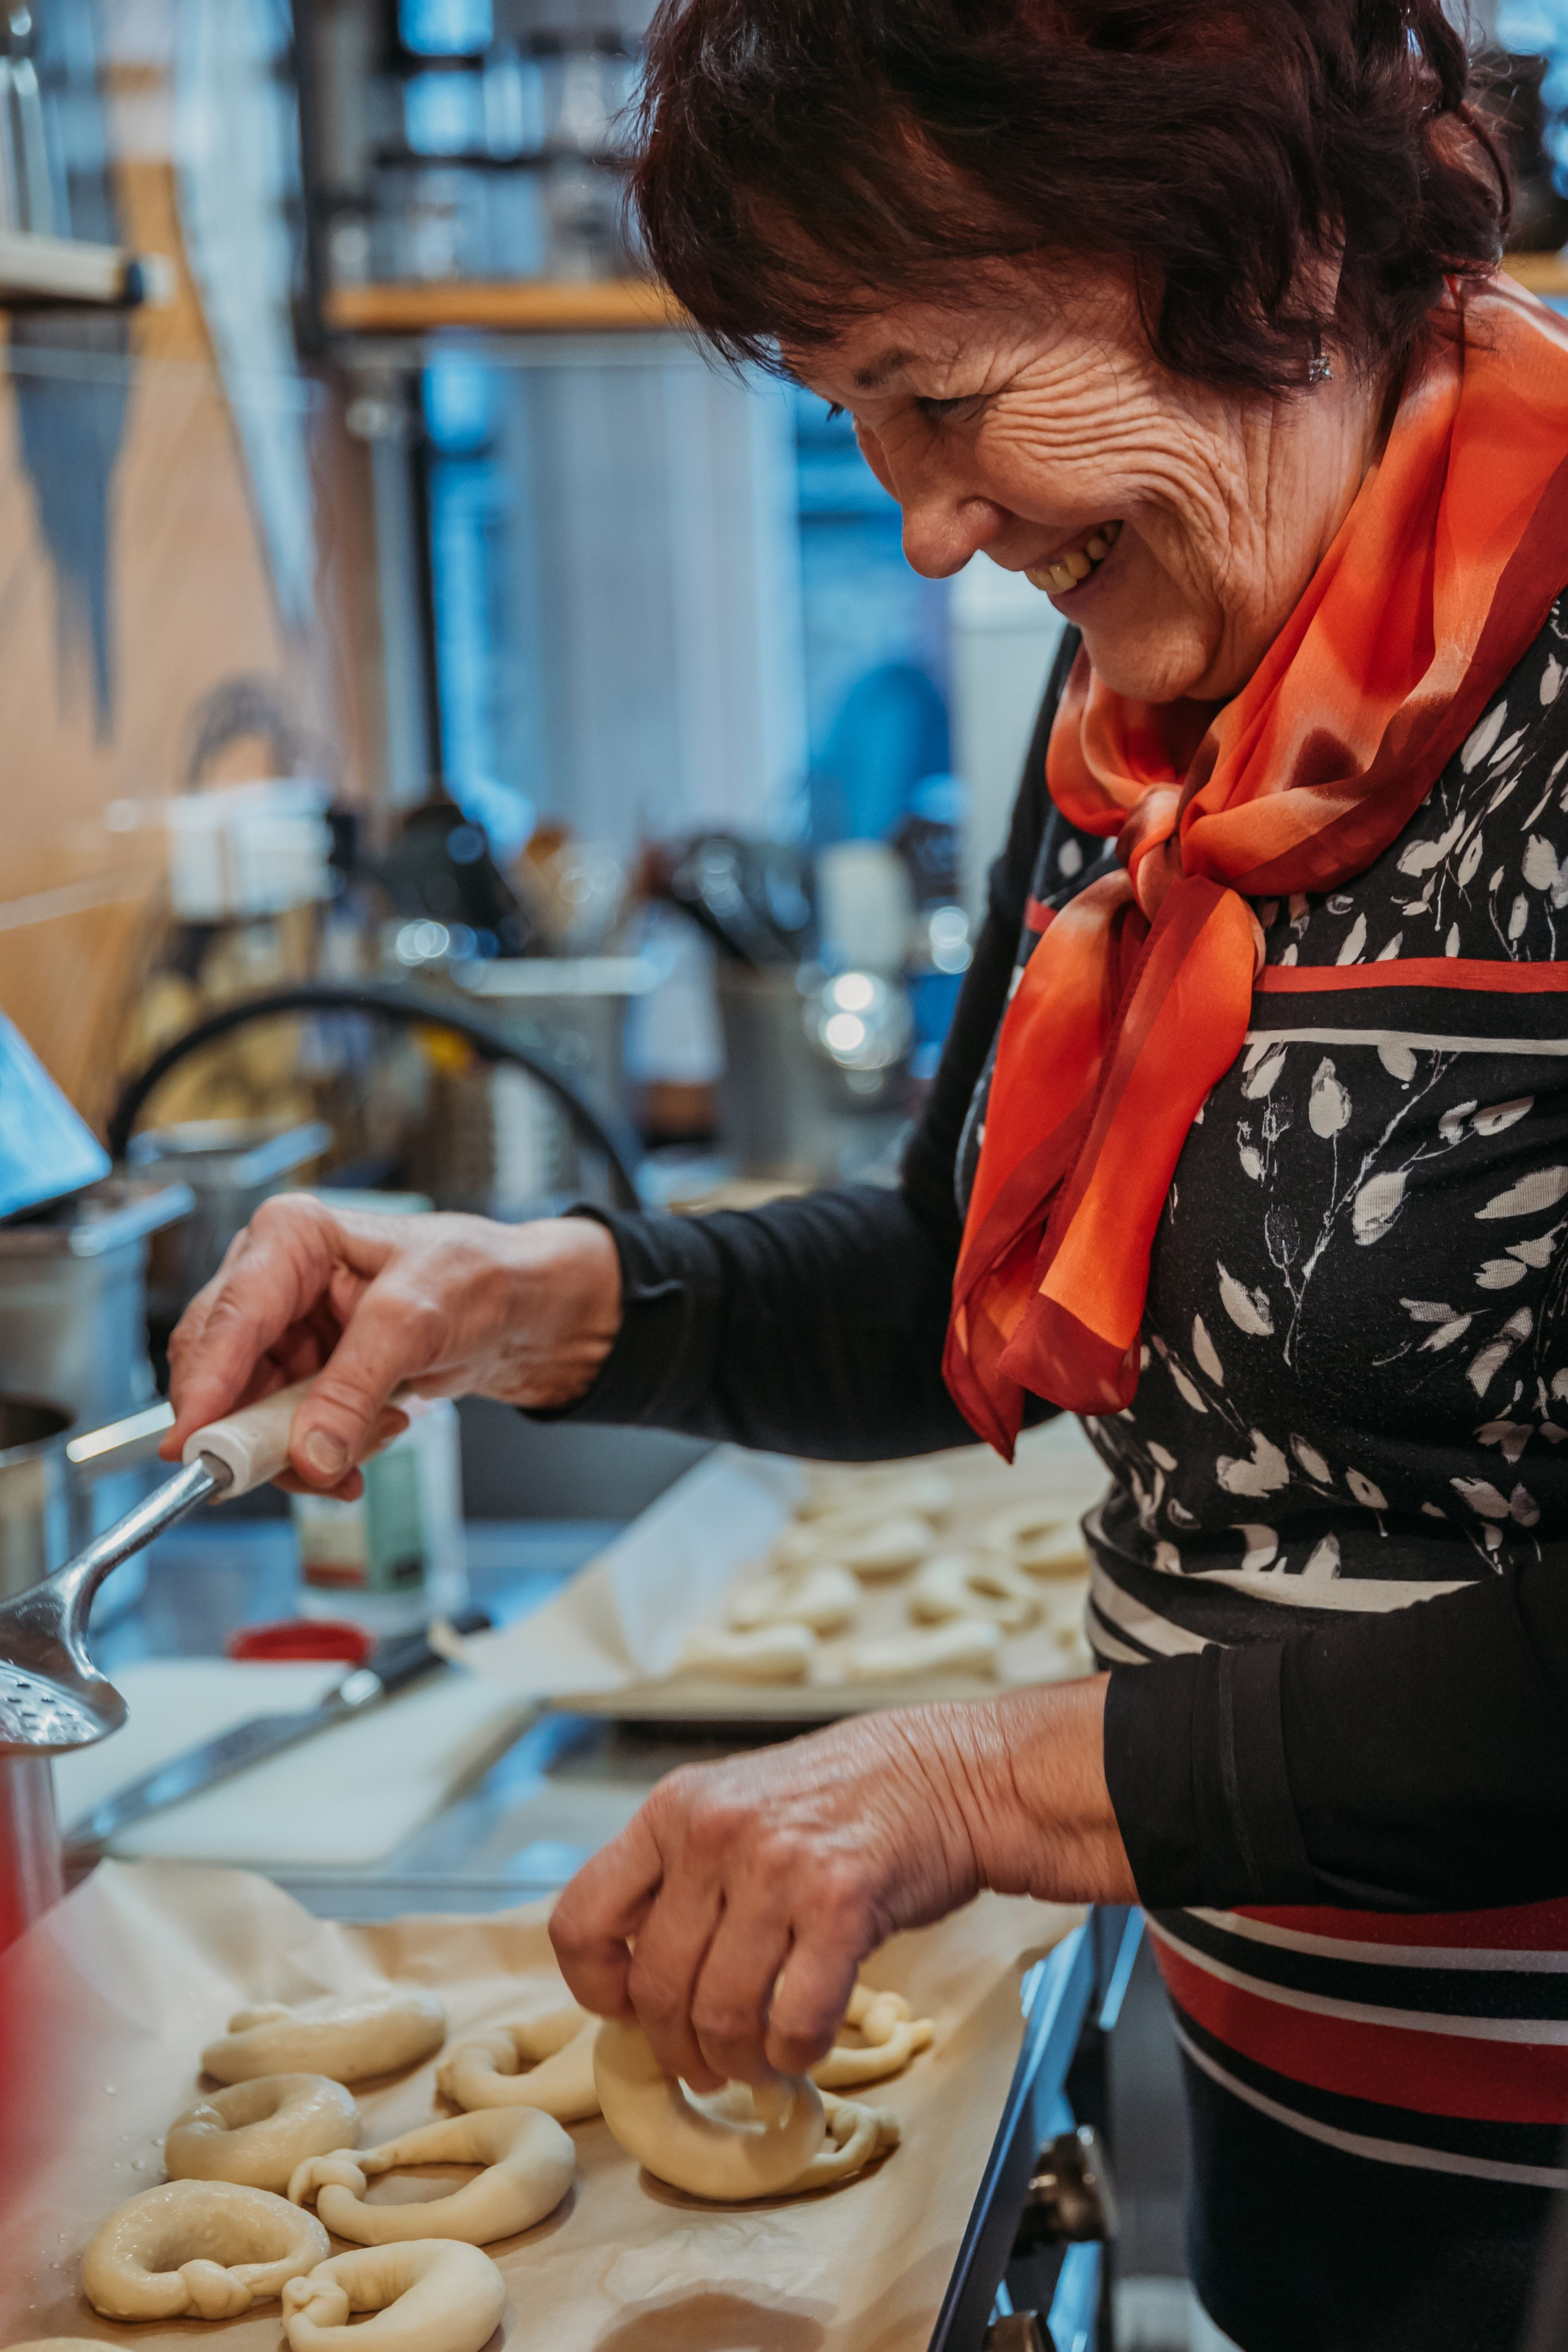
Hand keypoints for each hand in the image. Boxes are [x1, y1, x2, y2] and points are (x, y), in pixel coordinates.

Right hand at [163, 1195, 621, 1495]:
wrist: (522, 1309)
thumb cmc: (479, 1278)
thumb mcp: (417, 1323)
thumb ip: (355, 1389)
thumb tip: (308, 1453)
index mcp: (291, 1237)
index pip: (229, 1317)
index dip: (206, 1387)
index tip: (194, 1446)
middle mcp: (276, 1280)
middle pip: (223, 1371)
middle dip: (262, 1429)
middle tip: (302, 1469)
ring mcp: (288, 1331)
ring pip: (251, 1413)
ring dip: (305, 1446)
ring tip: (379, 1435)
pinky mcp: (306, 1372)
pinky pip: (285, 1430)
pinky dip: (325, 1450)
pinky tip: (377, 1437)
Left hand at [549, 1679, 1132, 2091]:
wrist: (953, 1772)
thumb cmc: (848, 1799)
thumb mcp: (740, 1807)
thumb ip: (688, 1875)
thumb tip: (644, 1979)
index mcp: (674, 1808)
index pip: (582, 1919)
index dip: (597, 1988)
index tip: (631, 2011)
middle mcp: (713, 1832)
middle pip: (655, 1986)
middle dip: (679, 2048)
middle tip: (710, 2065)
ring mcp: (776, 1865)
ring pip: (719, 2013)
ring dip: (738, 2062)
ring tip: (759, 2065)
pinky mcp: (840, 1902)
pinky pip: (793, 2019)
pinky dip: (795, 2054)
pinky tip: (805, 2048)